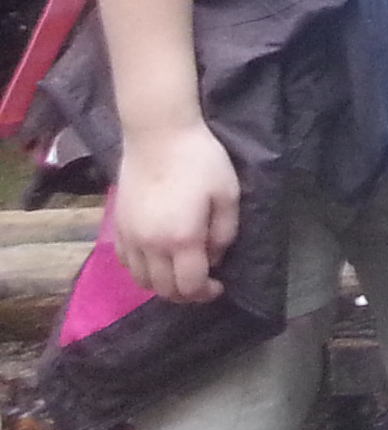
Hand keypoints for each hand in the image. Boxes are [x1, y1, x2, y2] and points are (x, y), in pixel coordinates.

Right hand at [113, 119, 238, 302]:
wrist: (158, 135)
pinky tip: (156, 259)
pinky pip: (127, 263)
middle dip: (185, 294)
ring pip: (142, 281)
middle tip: (202, 283)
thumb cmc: (200, 160)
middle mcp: (151, 246)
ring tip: (180, 272)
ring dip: (162, 285)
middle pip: (163, 290)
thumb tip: (214, 258)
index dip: (206, 293)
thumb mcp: (228, 193)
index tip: (219, 286)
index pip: (190, 285)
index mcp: (182, 239)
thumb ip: (224, 232)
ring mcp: (130, 238)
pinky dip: (142, 271)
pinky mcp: (117, 228)